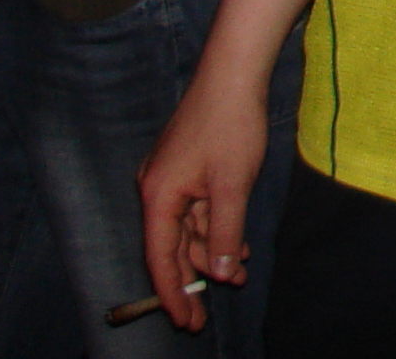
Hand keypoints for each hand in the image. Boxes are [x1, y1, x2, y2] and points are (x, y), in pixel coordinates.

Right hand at [137, 75, 268, 333]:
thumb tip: (219, 271)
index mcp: (159, 197)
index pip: (161, 257)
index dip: (172, 291)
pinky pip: (198, 209)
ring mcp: (172, 179)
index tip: (185, 320)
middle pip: (172, 247)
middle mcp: (158, 191)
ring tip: (237, 272)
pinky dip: (216, 226)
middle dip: (192, 278)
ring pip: (189, 229)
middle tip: (204, 317)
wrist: (233, 74)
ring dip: (211, 251)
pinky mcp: (188, 169)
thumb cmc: (230, 125)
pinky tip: (238, 242)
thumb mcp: (232, 184)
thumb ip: (224, 229)